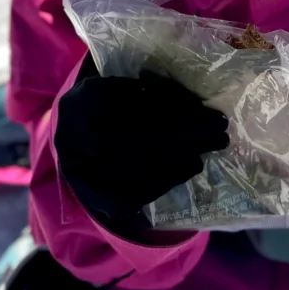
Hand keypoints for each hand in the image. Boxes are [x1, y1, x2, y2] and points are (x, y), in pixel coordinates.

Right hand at [55, 65, 228, 224]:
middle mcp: (92, 140)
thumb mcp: (109, 88)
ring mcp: (102, 174)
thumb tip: (188, 97)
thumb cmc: (98, 112)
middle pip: (155, 134)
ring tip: (216, 141)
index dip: (180, 108)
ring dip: (193, 150)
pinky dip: (178, 173)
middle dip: (194, 130)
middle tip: (221, 125)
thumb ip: (143, 89)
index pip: (146, 107)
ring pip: (158, 161)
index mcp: (92, 103)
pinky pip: (154, 187)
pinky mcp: (114, 201)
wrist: (68, 153)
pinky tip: (195, 161)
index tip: (204, 107)